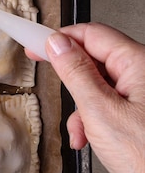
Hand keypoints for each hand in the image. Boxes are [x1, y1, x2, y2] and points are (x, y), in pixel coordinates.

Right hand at [39, 23, 144, 172]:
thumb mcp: (99, 110)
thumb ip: (75, 72)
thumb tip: (58, 44)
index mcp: (140, 64)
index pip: (93, 34)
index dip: (61, 39)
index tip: (37, 46)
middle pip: (96, 59)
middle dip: (72, 79)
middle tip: (51, 80)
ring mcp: (143, 95)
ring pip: (100, 84)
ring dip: (81, 106)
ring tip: (80, 129)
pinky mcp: (142, 114)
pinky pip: (110, 103)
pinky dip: (93, 119)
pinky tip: (88, 138)